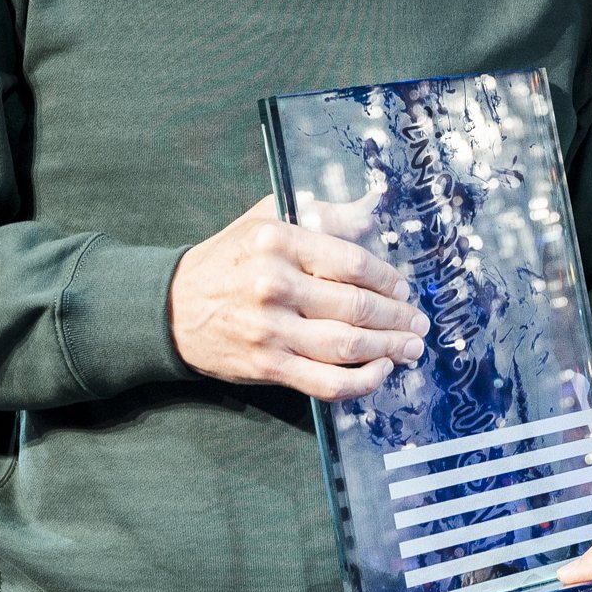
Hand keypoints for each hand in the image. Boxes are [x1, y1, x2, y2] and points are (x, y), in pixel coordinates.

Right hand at [169, 197, 429, 400]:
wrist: (172, 307)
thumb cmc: (232, 258)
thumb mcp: (269, 218)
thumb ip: (324, 214)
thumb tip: (373, 210)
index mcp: (279, 241)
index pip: (353, 263)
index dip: (388, 280)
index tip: (404, 290)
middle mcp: (275, 285)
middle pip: (356, 306)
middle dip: (398, 318)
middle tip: (419, 324)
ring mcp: (271, 330)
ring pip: (347, 345)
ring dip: (389, 349)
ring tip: (411, 348)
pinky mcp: (268, 366)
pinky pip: (326, 381)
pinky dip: (362, 381)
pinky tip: (381, 371)